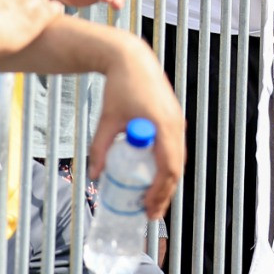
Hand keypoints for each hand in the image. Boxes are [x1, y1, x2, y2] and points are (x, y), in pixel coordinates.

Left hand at [86, 32, 185, 220]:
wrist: (133, 59)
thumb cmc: (120, 87)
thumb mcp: (107, 120)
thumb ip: (100, 148)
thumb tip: (94, 175)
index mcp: (163, 126)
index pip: (167, 167)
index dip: (159, 191)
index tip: (147, 207)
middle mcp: (176, 126)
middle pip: (176, 169)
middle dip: (165, 193)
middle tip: (151, 214)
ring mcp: (178, 122)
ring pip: (178, 161)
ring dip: (168, 182)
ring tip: (154, 201)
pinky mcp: (174, 120)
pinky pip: (175, 150)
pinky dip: (168, 168)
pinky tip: (156, 178)